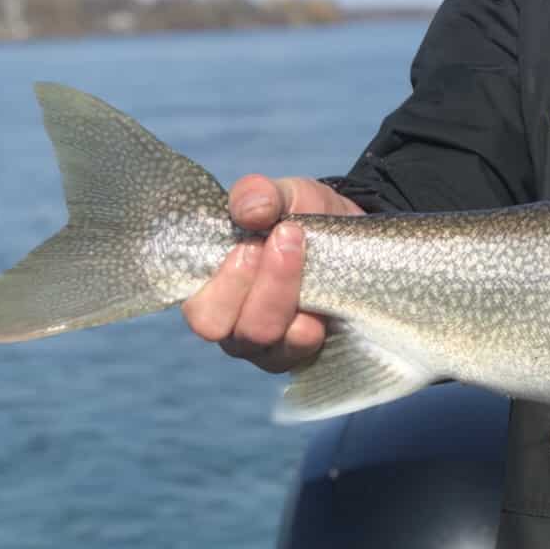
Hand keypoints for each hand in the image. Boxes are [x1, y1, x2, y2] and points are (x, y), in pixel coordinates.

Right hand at [182, 175, 361, 372]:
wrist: (353, 241)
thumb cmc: (303, 220)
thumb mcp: (285, 195)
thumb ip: (260, 194)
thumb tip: (250, 210)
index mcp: (211, 288)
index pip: (196, 307)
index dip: (221, 281)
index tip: (252, 243)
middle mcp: (231, 323)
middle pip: (221, 327)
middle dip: (254, 283)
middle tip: (286, 238)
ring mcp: (265, 344)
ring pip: (261, 336)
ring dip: (284, 293)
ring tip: (304, 253)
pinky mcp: (300, 354)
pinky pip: (299, 349)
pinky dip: (311, 321)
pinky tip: (322, 299)